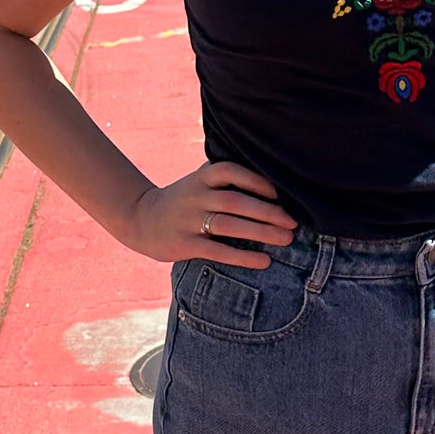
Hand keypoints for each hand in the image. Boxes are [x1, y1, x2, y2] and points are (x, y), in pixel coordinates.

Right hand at [120, 161, 297, 268]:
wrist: (141, 219)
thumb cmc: (184, 200)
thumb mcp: (199, 182)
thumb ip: (226, 180)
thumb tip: (274, 185)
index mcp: (200, 177)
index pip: (230, 171)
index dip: (256, 180)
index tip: (280, 193)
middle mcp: (194, 196)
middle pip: (235, 201)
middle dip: (267, 212)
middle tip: (293, 222)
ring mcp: (187, 220)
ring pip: (228, 225)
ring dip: (260, 232)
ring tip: (285, 239)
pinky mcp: (184, 244)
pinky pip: (217, 251)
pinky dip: (243, 256)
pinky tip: (263, 261)